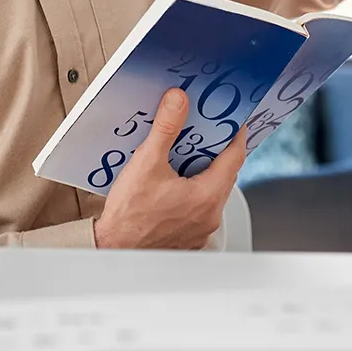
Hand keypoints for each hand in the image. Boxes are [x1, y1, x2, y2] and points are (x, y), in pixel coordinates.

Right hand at [93, 88, 248, 249]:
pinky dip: (193, 193)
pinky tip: (176, 184)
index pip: (235, 158)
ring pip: (212, 193)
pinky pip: (200, 209)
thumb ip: (166, 128)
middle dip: (218, 152)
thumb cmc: (129, 216)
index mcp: (207, 197)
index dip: (236, 135)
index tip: (234, 121)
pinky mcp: (189, 237)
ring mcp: (201, 229)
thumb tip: (178, 102)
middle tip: (208, 133)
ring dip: (204, 174)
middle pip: (225, 175)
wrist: (115, 249)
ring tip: (187, 156)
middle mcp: (209, 216)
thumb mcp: (147, 162)